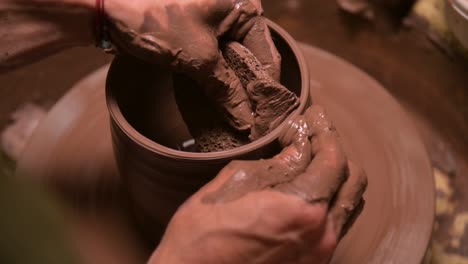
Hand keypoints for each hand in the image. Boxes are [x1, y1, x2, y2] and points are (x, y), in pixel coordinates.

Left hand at [105, 0, 278, 130]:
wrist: (109, 9)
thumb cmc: (157, 22)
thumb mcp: (198, 58)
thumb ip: (226, 89)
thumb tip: (245, 122)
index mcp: (244, 8)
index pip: (268, 55)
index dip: (266, 90)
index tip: (266, 120)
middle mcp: (234, 14)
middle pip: (252, 61)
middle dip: (250, 92)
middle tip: (252, 125)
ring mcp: (215, 25)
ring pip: (234, 64)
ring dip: (234, 91)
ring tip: (238, 120)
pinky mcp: (197, 36)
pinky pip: (216, 63)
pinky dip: (218, 83)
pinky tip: (220, 105)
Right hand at [149, 105, 366, 263]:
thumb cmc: (203, 234)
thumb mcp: (237, 182)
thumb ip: (278, 161)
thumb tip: (300, 144)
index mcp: (305, 211)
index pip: (333, 159)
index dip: (326, 131)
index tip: (316, 116)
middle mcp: (322, 236)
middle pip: (352, 181)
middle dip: (335, 152)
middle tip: (314, 135)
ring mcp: (320, 254)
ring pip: (347, 204)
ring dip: (334, 177)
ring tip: (311, 161)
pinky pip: (334, 225)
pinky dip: (327, 200)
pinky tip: (305, 189)